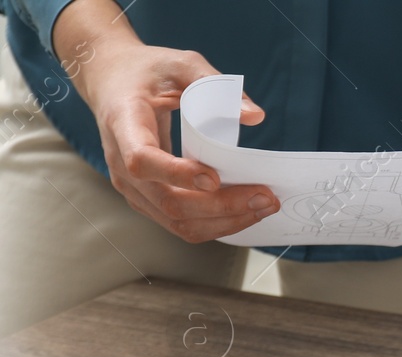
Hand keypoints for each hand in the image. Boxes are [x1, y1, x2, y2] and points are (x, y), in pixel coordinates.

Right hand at [57, 1, 278, 242]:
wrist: (112, 82)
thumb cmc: (147, 72)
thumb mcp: (180, 63)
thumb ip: (214, 83)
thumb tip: (255, 116)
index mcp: (123, 124)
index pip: (142, 160)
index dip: (178, 174)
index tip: (214, 178)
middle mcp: (121, 163)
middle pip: (170, 202)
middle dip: (222, 207)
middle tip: (266, 198)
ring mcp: (132, 186)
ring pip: (177, 222)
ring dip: (225, 221)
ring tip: (263, 207)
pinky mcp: (146, 199)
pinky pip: (180, 223)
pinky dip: (215, 224)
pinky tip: (245, 212)